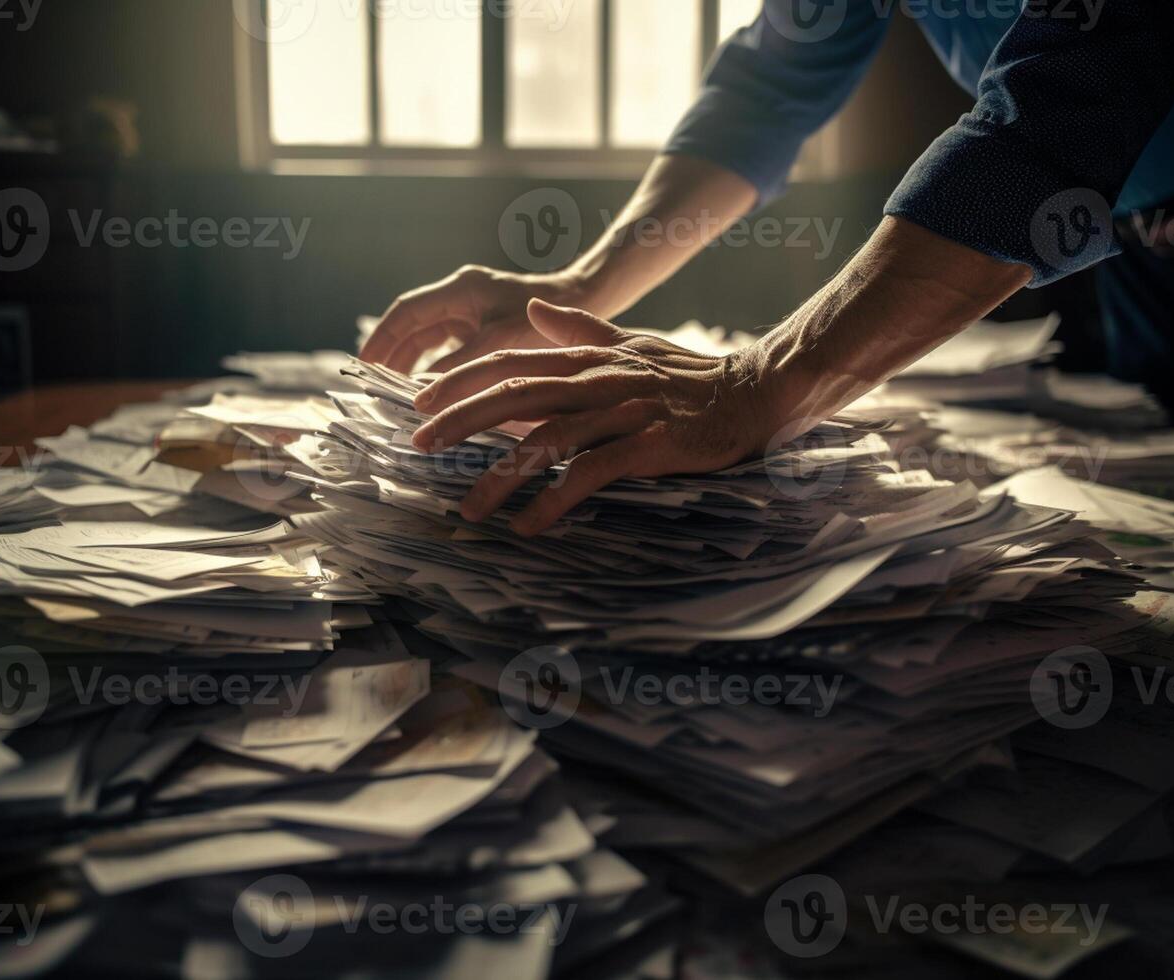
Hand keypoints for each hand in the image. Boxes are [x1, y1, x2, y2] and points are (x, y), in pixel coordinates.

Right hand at [360, 266, 594, 373]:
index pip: (406, 312)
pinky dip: (432, 364)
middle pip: (412, 323)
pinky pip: (446, 344)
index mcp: (460, 289)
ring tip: (391, 390)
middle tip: (370, 383)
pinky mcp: (482, 324)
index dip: (381, 337)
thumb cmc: (548, 320)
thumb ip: (461, 364)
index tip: (363, 363)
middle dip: (389, 352)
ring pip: (427, 335)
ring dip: (408, 360)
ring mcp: (470, 309)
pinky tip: (426, 388)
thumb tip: (423, 390)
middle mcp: (460, 295)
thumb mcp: (501, 343)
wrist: (586, 301)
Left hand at [411, 300, 777, 535]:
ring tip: (468, 509)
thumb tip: (533, 309)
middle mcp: (598, 381)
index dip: (461, 379)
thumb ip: (580, 329)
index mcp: (588, 359)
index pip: (510, 362)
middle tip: (418, 445)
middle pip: (514, 396)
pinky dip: (555, 500)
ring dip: (501, 477)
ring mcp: (623, 413)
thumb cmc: (690, 376)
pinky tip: (528, 526)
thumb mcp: (633, 344)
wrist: (754, 393)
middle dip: (460, 420)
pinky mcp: (649, 445)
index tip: (419, 401)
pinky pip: (591, 475)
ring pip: (547, 441)